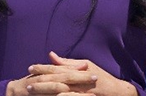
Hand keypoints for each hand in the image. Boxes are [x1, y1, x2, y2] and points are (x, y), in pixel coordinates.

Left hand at [6, 51, 136, 95]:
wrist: (118, 92)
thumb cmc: (101, 77)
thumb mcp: (85, 65)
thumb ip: (67, 62)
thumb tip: (51, 54)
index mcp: (77, 70)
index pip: (56, 68)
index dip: (42, 68)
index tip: (30, 67)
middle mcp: (78, 80)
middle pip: (56, 80)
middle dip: (40, 81)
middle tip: (27, 83)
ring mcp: (80, 92)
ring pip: (60, 91)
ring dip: (46, 91)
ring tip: (33, 91)